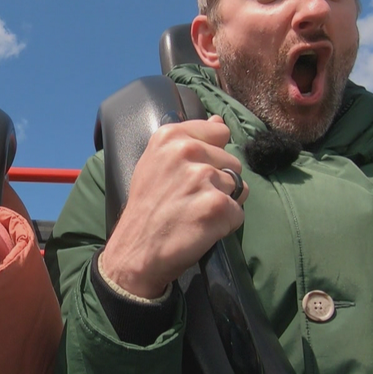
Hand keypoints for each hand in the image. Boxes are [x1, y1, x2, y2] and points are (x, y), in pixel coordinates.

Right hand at [100, 115, 247, 297]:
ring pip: (238, 187)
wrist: (134, 251)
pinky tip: (201, 229)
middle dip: (219, 182)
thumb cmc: (146, 209)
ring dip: (223, 203)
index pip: (219, 132)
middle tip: (190, 199)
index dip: (212, 156)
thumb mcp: (157, 163)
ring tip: (194, 214)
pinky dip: (225, 225)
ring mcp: (203, 177)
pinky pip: (238, 212)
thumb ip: (190, 139)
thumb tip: (220, 122)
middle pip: (232, 161)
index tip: (191, 174)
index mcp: (170, 136)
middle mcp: (187, 150)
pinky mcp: (216, 205)